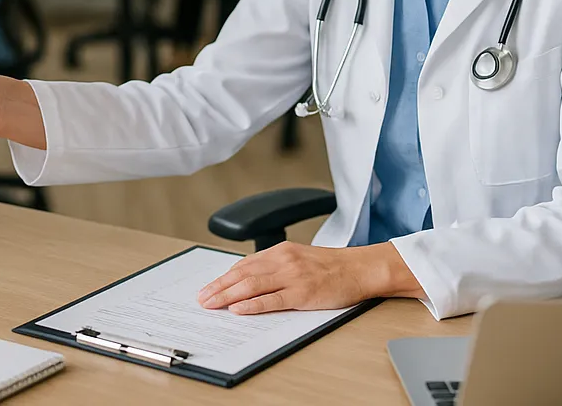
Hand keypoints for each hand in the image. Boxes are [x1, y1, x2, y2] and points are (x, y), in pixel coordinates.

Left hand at [196, 242, 420, 313]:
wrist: (359, 269)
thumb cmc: (330, 266)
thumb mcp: (297, 258)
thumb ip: (274, 266)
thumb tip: (248, 280)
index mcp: (279, 251)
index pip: (243, 265)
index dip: (223, 278)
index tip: (208, 287)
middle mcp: (283, 260)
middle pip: (242, 274)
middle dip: (219, 287)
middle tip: (202, 298)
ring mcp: (292, 276)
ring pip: (252, 285)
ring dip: (227, 296)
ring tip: (212, 304)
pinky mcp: (303, 293)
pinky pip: (272, 300)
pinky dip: (253, 305)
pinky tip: (238, 309)